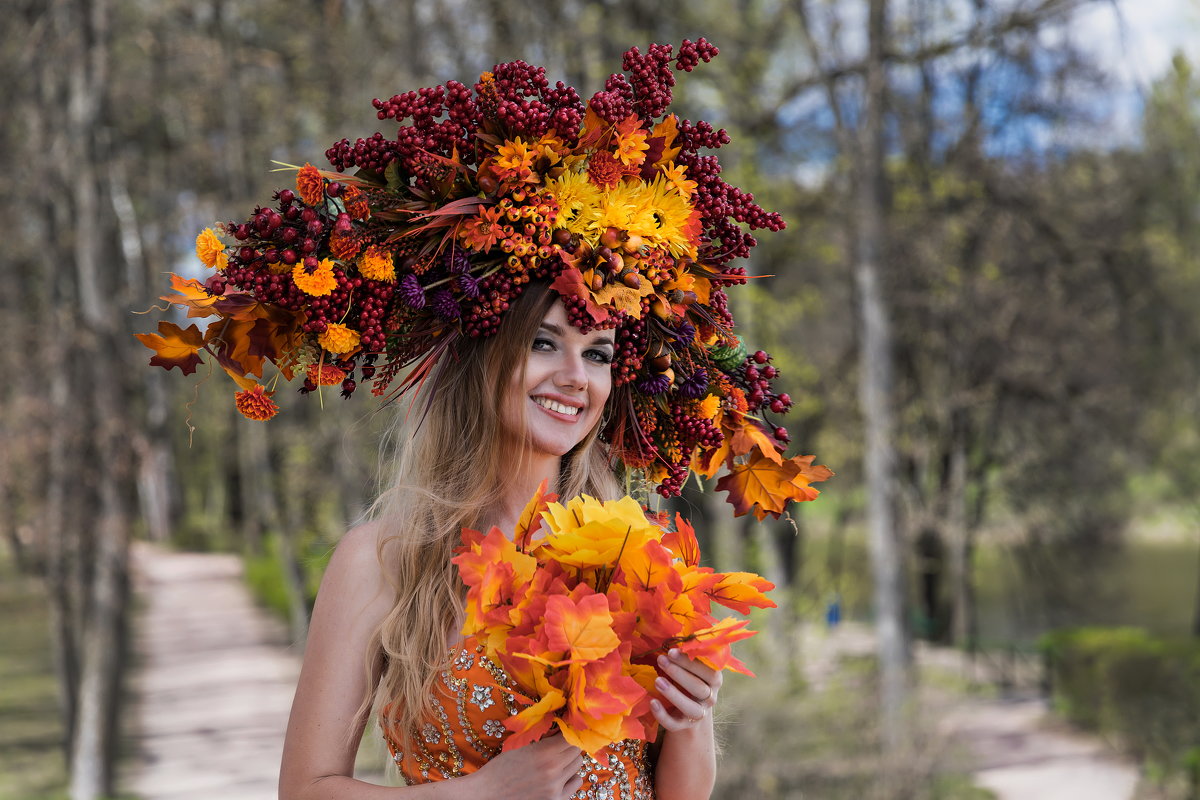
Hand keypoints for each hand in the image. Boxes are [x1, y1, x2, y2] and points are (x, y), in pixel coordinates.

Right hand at [468, 732, 583, 799]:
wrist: (488, 793)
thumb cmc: (501, 768)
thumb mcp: (522, 746)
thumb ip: (544, 739)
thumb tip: (562, 729)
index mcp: (544, 753)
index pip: (572, 736)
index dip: (568, 731)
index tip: (564, 729)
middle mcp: (553, 770)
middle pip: (577, 750)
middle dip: (569, 745)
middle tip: (558, 744)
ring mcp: (555, 787)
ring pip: (578, 766)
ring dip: (570, 760)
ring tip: (557, 760)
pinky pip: (576, 783)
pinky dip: (571, 778)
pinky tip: (559, 776)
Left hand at [650, 648, 721, 731]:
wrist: (688, 710)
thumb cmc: (689, 678)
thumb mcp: (693, 667)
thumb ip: (689, 654)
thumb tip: (674, 631)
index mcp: (714, 680)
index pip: (709, 672)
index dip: (691, 662)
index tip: (672, 651)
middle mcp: (710, 698)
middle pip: (699, 688)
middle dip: (679, 673)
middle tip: (661, 660)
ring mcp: (699, 714)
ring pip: (690, 708)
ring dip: (673, 694)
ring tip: (657, 680)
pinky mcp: (683, 726)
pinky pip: (674, 723)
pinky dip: (663, 715)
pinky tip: (652, 702)